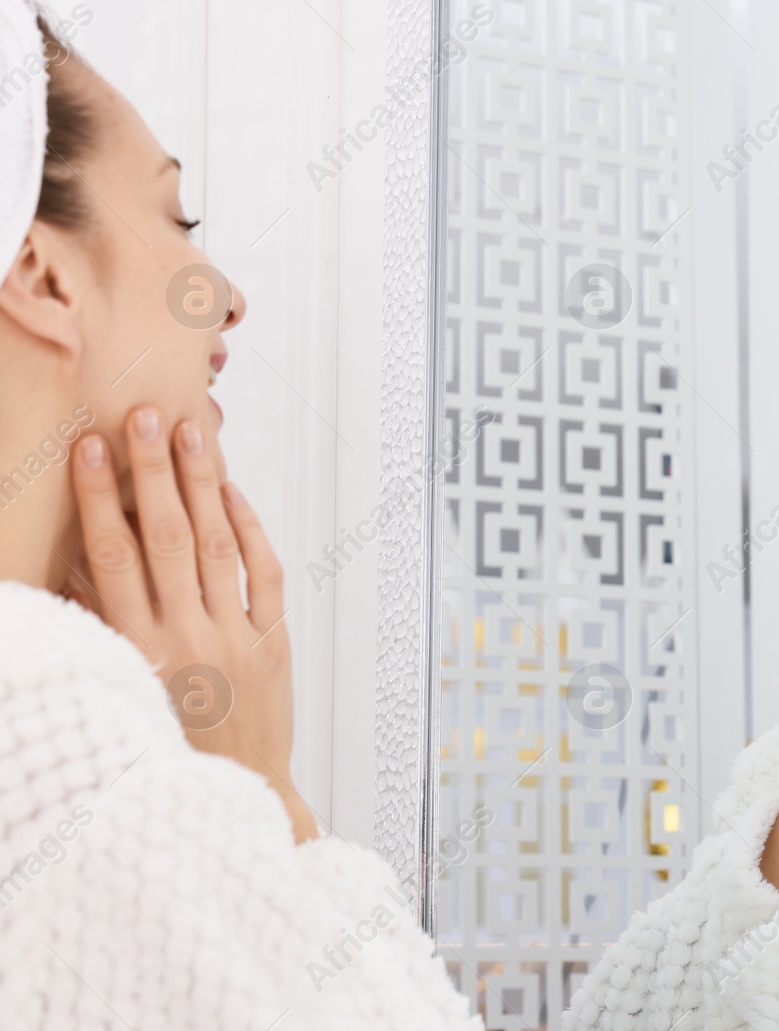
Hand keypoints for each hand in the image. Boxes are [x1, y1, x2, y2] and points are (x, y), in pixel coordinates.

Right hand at [71, 405, 315, 842]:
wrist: (240, 793)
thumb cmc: (170, 741)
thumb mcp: (123, 686)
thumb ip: (101, 625)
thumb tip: (71, 567)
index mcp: (136, 650)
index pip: (109, 558)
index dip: (96, 499)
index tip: (87, 450)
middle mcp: (185, 638)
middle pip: (164, 537)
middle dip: (151, 472)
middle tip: (142, 416)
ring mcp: (235, 637)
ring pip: (216, 544)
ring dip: (201, 484)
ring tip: (189, 432)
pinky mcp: (276, 642)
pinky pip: (263, 573)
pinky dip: (250, 529)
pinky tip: (232, 491)